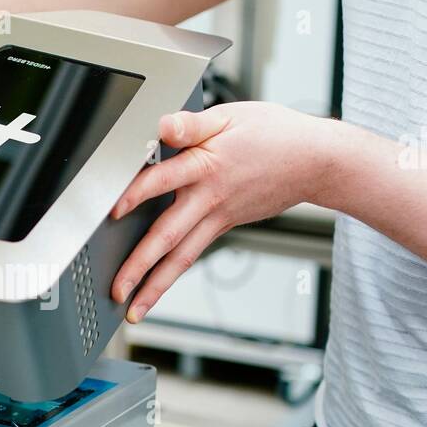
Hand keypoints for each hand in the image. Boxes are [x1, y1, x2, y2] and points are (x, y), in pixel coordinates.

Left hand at [111, 101, 341, 321]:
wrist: (316, 162)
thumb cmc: (275, 134)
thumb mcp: (231, 117)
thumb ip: (191, 124)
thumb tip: (162, 124)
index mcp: (205, 166)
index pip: (161, 181)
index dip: (134, 194)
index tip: (110, 210)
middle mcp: (208, 198)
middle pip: (167, 237)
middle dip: (139, 267)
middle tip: (116, 290)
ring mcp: (217, 217)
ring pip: (181, 256)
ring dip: (155, 286)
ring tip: (133, 309)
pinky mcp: (224, 225)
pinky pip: (193, 253)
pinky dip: (173, 272)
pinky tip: (156, 287)